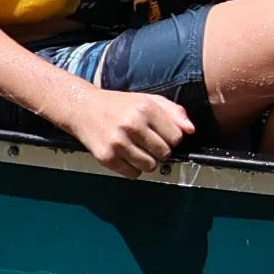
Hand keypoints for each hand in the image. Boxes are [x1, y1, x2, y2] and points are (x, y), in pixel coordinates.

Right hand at [61, 84, 196, 175]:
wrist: (83, 108)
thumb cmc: (118, 105)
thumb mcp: (147, 99)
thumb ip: (173, 112)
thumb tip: (191, 130)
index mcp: (145, 108)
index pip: (176, 137)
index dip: (172, 139)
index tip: (163, 136)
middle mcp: (132, 125)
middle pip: (165, 153)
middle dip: (161, 151)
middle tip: (149, 143)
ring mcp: (118, 143)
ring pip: (150, 166)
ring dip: (148, 161)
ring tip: (138, 150)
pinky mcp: (106, 157)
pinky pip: (133, 174)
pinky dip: (133, 169)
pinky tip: (126, 156)